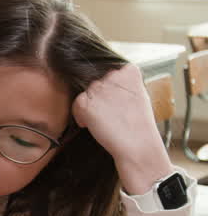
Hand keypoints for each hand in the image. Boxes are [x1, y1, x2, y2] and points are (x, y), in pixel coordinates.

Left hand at [72, 63, 172, 194]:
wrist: (137, 145)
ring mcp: (98, 87)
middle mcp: (112, 74)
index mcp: (129, 70)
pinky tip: (94, 125)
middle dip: (101, 98)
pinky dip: (81, 116)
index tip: (120, 104)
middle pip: (97, 82)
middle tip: (113, 115)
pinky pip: (76, 104)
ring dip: (91, 107)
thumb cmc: (139, 124)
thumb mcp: (138, 94)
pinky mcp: (85, 102)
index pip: (111, 72)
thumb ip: (123, 83)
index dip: (112, 90)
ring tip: (107, 121)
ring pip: (86, 93)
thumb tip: (106, 79)